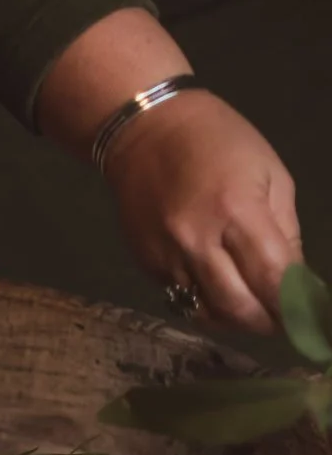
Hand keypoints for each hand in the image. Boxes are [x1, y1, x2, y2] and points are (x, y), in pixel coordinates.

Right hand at [103, 92, 301, 334]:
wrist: (144, 131)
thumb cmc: (218, 141)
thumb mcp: (271, 174)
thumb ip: (286, 233)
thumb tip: (295, 281)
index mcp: (237, 211)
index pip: (272, 278)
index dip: (295, 307)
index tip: (310, 320)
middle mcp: (197, 242)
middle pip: (238, 308)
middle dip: (268, 323)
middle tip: (284, 321)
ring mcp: (168, 257)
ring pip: (207, 312)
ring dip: (237, 319)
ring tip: (253, 308)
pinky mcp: (148, 265)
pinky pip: (183, 297)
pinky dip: (207, 300)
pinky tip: (218, 285)